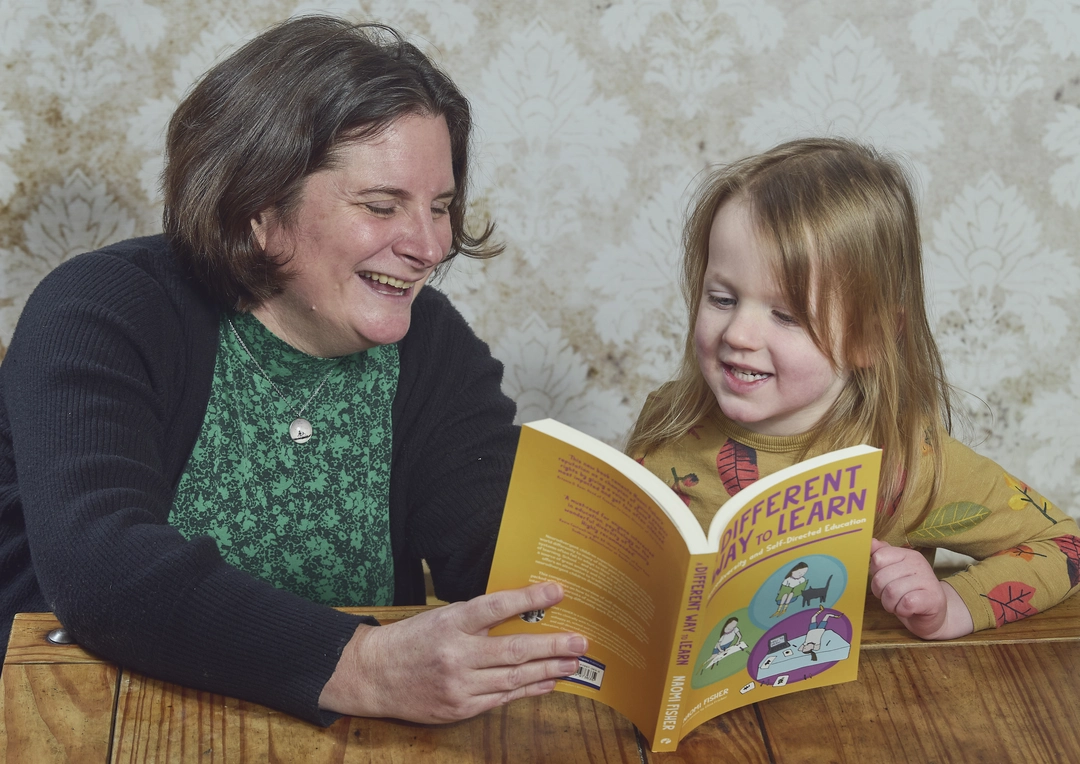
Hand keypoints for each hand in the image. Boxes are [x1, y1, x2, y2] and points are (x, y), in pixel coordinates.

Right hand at [318, 582, 587, 722]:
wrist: (374, 675)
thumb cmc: (412, 640)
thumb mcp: (441, 617)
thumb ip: (477, 618)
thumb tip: (521, 609)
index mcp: (451, 623)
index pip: (496, 607)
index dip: (529, 598)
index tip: (558, 591)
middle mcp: (456, 655)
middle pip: (513, 650)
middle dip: (552, 646)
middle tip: (581, 641)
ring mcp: (458, 685)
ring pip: (513, 678)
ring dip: (548, 671)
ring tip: (573, 663)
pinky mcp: (459, 708)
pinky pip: (501, 698)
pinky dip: (527, 690)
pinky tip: (547, 683)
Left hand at [869, 539, 972, 639]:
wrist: (933, 614)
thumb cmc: (908, 592)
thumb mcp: (893, 571)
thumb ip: (882, 555)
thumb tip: (871, 542)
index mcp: (907, 554)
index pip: (878, 558)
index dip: (875, 574)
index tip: (884, 581)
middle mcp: (918, 564)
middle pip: (881, 578)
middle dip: (881, 593)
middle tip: (891, 597)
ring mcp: (927, 580)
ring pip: (891, 592)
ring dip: (890, 604)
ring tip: (899, 604)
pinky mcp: (932, 598)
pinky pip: (906, 604)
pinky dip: (902, 610)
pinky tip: (909, 610)